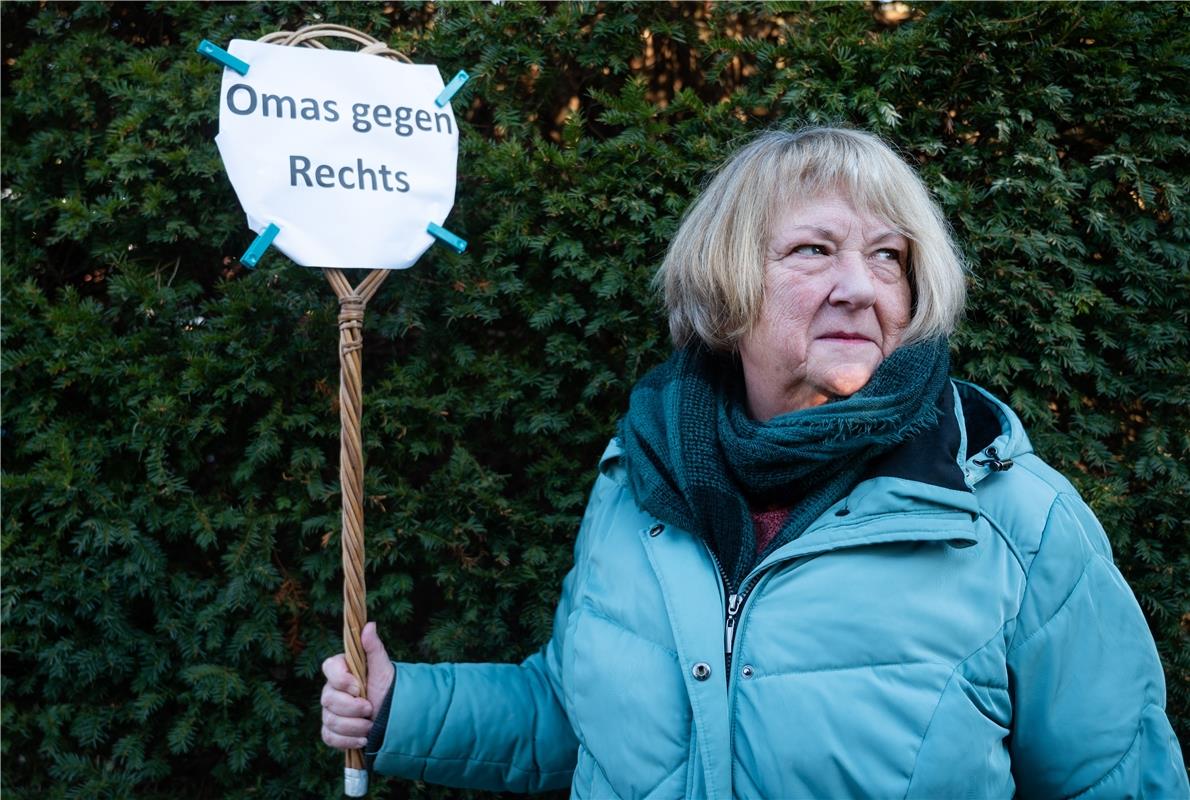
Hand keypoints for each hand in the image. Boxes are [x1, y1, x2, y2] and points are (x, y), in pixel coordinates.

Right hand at [320, 622, 395, 750]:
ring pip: (330, 720)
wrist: (394, 714)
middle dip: (352, 708)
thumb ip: (374, 648)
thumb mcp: (383, 669)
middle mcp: (331, 690)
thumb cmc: (388, 688)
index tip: (358, 687)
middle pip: (328, 699)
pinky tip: (364, 739)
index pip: (329, 668)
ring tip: (371, 725)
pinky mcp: (331, 731)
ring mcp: (330, 711)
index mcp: (342, 670)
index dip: (341, 679)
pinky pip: (329, 737)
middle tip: (371, 709)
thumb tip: (369, 625)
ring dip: (354, 726)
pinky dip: (347, 741)